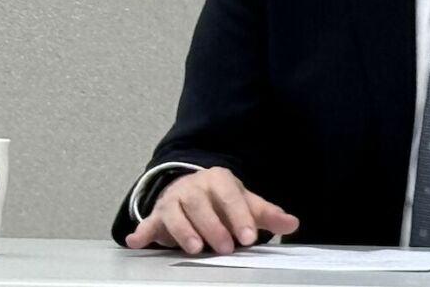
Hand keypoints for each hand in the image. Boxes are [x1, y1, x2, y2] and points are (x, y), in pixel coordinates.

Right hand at [125, 166, 298, 254]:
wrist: (191, 190)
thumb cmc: (222, 200)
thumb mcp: (245, 203)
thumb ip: (267, 214)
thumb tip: (292, 223)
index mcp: (219, 179)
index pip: (230, 195)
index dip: (240, 215)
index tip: (249, 236)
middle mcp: (194, 186)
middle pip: (202, 205)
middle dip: (214, 227)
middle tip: (226, 248)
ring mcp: (174, 200)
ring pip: (177, 214)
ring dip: (184, 231)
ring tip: (195, 249)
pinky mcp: (158, 215)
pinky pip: (149, 222)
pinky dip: (142, 231)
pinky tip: (136, 241)